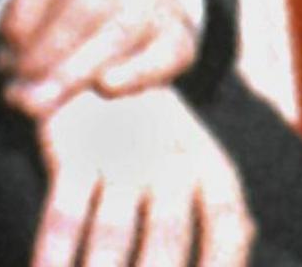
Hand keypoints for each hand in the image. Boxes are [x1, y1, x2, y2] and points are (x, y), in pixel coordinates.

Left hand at [1, 0, 199, 118]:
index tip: (9, 40)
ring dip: (79, 69)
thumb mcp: (37, 18)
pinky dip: (136, 71)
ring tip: (45, 102)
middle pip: (87, 3)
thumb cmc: (68, 19)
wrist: (136, 15)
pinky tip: (105, 88)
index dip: (27, 4)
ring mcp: (155, 2)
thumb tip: (16, 87)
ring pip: (123, 28)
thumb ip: (21, 46)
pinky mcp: (180, 38)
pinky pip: (164, 53)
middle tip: (19, 91)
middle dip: (50, 49)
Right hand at [30, 86, 250, 266]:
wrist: (91, 55)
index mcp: (207, 164)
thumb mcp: (196, 158)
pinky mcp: (71, 148)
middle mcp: (167, 158)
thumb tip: (246, 241)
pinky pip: (64, 212)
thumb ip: (221, 211)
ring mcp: (117, 152)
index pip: (227, 223)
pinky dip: (55, 254)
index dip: (223, 266)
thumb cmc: (153, 131)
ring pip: (114, 232)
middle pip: (168, 238)